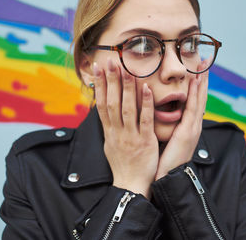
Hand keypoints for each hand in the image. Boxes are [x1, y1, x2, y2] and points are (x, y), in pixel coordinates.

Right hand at [93, 59, 158, 198]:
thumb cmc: (122, 165)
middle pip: (111, 102)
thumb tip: (104, 112)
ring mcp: (130, 136)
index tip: (98, 68)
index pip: (101, 103)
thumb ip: (109, 127)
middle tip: (110, 60)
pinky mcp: (145, 141)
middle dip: (110, 80)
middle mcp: (117, 132)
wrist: (130, 185)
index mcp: (109, 131)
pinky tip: (146, 89)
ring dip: (126, 88)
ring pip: (126, 108)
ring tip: (126, 69)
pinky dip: (145, 104)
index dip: (100, 85)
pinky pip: (145, 120)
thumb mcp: (110, 145)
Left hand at [155, 70, 208, 179]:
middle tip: (205, 61)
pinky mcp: (188, 132)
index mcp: (188, 127)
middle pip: (200, 97)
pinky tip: (195, 81)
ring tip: (203, 65)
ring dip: (202, 82)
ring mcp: (193, 128)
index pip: (194, 102)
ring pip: (199, 100)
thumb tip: (167, 115)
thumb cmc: (166, 160)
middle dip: (203, 79)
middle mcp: (193, 125)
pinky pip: (192, 109)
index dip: (198, 86)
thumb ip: (172, 127)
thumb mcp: (171, 139)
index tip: (198, 70)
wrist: (169, 177)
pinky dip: (195, 94)